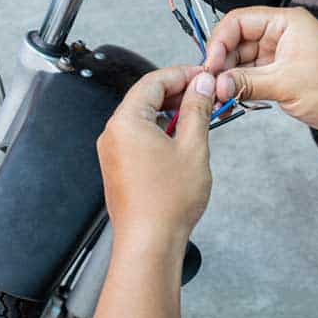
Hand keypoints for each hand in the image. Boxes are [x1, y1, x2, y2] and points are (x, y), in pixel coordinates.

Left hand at [97, 66, 214, 254]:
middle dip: (177, 93)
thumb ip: (196, 110)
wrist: (149, 242)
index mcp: (126, 122)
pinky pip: (139, 137)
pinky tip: (181, 140)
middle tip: (204, 96)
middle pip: (145, 98)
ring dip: (170, 113)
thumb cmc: (167, 203)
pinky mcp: (119, 167)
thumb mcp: (192, 147)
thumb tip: (200, 85)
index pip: (153, 81)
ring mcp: (113, 152)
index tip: (202, 76)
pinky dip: (160, 131)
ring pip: (143, 118)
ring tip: (197, 118)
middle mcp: (113, 134)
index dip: (181, 74)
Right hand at [205, 6, 317, 135]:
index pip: (239, 21)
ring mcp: (281, 56)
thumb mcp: (286, 84)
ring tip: (221, 94)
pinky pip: (253, 77)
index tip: (211, 63)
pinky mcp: (282, 75)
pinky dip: (242, 88)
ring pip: (243, 62)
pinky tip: (233, 97)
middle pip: (237, 42)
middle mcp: (282, 35)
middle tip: (212, 83)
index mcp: (286, 23)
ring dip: (230, 78)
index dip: (220, 41)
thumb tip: (219, 84)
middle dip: (223, 63)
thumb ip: (247, 83)